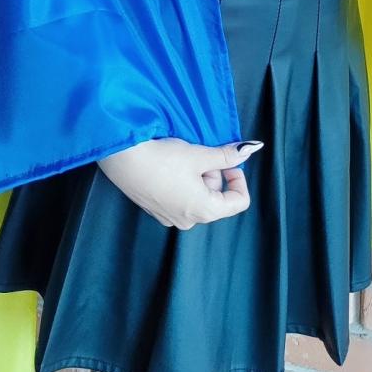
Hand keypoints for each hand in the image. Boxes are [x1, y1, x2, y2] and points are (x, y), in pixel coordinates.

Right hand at [96, 137, 263, 228]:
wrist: (123, 159)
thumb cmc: (163, 158)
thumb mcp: (200, 155)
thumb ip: (227, 155)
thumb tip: (248, 150)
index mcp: (204, 210)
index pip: (239, 202)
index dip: (239, 178)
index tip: (228, 161)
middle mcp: (188, 221)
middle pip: (216, 198)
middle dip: (213, 174)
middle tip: (198, 155)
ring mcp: (170, 217)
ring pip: (198, 197)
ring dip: (197, 177)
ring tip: (181, 159)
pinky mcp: (157, 210)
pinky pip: (180, 198)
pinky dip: (182, 182)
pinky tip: (168, 167)